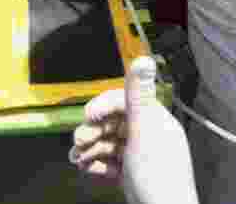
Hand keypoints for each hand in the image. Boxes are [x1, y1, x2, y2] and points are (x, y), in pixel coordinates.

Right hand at [70, 57, 198, 203]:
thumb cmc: (158, 176)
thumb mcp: (144, 130)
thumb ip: (139, 95)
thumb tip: (143, 59)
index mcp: (156, 120)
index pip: (125, 101)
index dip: (104, 105)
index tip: (88, 114)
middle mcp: (150, 135)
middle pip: (113, 123)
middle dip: (92, 130)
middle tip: (78, 140)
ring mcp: (141, 156)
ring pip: (109, 143)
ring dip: (90, 147)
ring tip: (77, 157)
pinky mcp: (133, 174)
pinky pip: (111, 162)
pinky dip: (96, 163)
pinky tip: (86, 168)